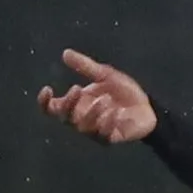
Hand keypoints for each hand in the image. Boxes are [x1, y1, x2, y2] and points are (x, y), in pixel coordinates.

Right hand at [36, 49, 156, 143]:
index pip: (52, 108)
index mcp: (76, 104)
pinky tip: (116, 113)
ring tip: (105, 100)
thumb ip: (86, 66)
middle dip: (68, 103)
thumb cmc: (124, 92)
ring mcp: (94, 130)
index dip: (44, 102)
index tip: (48, 88)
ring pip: (83, 127)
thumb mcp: (105, 75)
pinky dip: (107, 124)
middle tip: (77, 88)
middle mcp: (81, 119)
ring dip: (91, 113)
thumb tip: (66, 53)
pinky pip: (103, 136)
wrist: (149, 107)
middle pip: (64, 117)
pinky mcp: (110, 138)